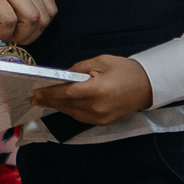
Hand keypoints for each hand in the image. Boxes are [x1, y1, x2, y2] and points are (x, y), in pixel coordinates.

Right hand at [0, 0, 53, 46]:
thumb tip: (26, 20)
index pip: (50, 8)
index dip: (40, 27)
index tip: (26, 32)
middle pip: (43, 17)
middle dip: (31, 35)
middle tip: (14, 37)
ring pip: (31, 20)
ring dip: (19, 35)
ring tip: (4, 35)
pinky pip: (9, 22)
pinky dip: (3, 33)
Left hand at [30, 54, 151, 126]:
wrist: (148, 86)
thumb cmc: (125, 70)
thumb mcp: (101, 61)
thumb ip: (79, 69)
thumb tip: (63, 77)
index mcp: (96, 90)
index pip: (65, 93)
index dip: (48, 93)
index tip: (35, 93)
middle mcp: (96, 107)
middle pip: (66, 105)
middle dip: (49, 100)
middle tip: (34, 97)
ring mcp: (100, 118)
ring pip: (71, 112)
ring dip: (58, 106)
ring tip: (46, 100)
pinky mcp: (103, 122)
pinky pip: (81, 116)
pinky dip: (71, 110)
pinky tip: (64, 104)